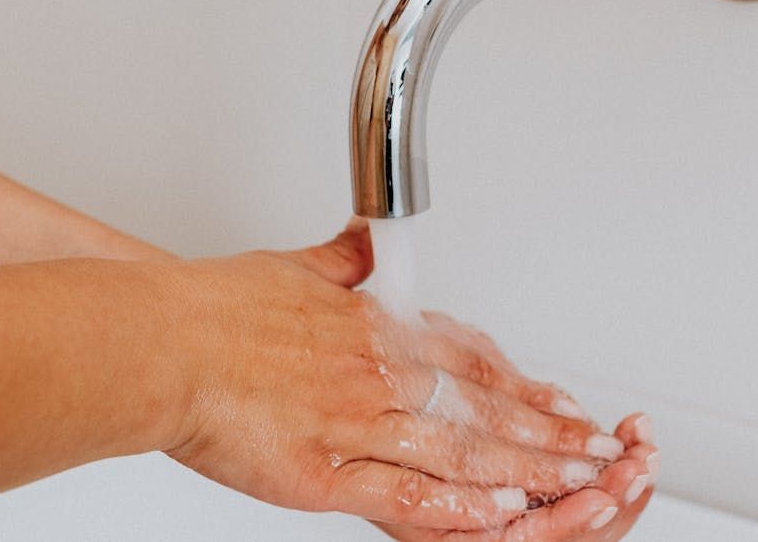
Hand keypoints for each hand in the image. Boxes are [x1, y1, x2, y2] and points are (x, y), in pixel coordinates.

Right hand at [164, 221, 628, 531]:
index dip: (527, 386)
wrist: (160, 344)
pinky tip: (496, 512)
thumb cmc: (217, 306)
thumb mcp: (296, 266)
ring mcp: (357, 424)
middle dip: (548, 434)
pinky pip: (405, 491)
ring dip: (523, 469)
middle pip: (484, 408)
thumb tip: (371, 244)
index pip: (475, 361)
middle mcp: (381, 374)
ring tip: (573, 484)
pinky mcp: (323, 473)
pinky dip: (456, 504)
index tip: (564, 403)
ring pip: (461, 450)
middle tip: (597, 452)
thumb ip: (347, 261)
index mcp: (379, 328)